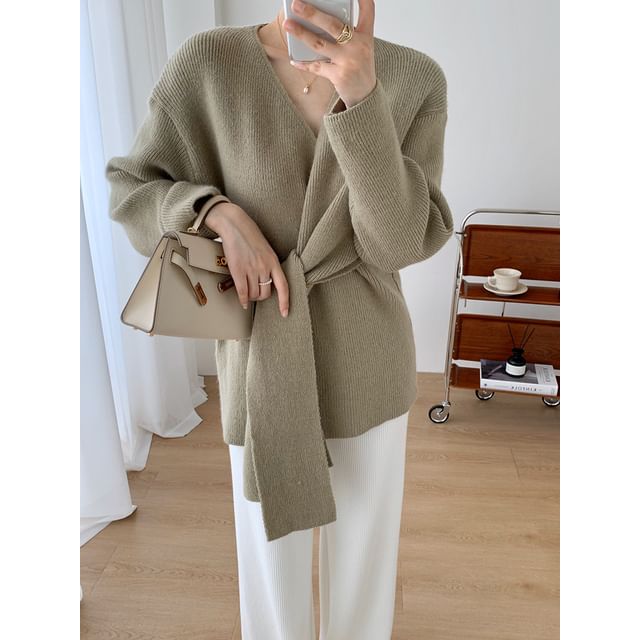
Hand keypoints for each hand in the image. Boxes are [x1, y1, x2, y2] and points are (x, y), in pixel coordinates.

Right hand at [205, 203, 289, 317]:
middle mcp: (264, 267)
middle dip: (261, 297)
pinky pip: (242, 291)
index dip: (285, 302)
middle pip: (265, 293)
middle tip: (256, 294)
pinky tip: (243, 302)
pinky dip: (243, 300)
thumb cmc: (250, 235)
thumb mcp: (266, 250)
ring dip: (251, 297)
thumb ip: (269, 265)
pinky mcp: (237, 270)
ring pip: (254, 294)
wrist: (234, 224)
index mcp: (273, 261)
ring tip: (248, 293)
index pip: (283, 286)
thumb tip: (268, 281)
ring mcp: (251, 269)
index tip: (285, 313)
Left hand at [283, 0, 375, 107]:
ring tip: (288, 25)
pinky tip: (294, 60)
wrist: (365, 96)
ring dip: (301, 33)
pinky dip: (304, 64)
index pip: (368, 10)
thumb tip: (318, 22)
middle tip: (297, 4)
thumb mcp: (361, 48)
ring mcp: (348, 61)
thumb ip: (347, 34)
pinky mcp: (339, 75)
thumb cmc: (359, 68)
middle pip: (333, 25)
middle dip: (313, 13)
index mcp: (366, 35)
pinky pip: (316, 66)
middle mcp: (359, 46)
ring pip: (320, 43)